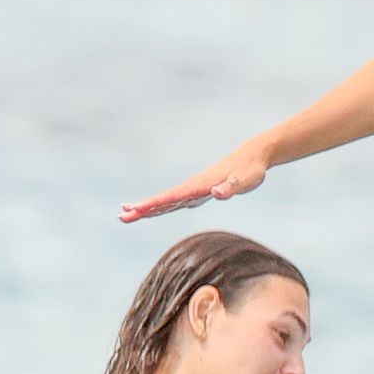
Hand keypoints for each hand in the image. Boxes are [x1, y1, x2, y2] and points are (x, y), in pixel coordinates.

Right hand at [118, 138, 272, 222]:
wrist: (252, 157)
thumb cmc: (250, 170)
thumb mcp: (245, 181)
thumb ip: (230, 188)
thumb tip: (216, 194)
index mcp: (201, 185)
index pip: (173, 197)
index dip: (154, 204)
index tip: (136, 209)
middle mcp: (193, 187)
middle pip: (164, 199)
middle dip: (143, 208)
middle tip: (121, 217)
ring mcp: (194, 189)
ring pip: (166, 200)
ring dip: (147, 208)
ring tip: (126, 214)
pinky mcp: (198, 192)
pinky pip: (175, 201)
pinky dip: (161, 206)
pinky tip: (152, 212)